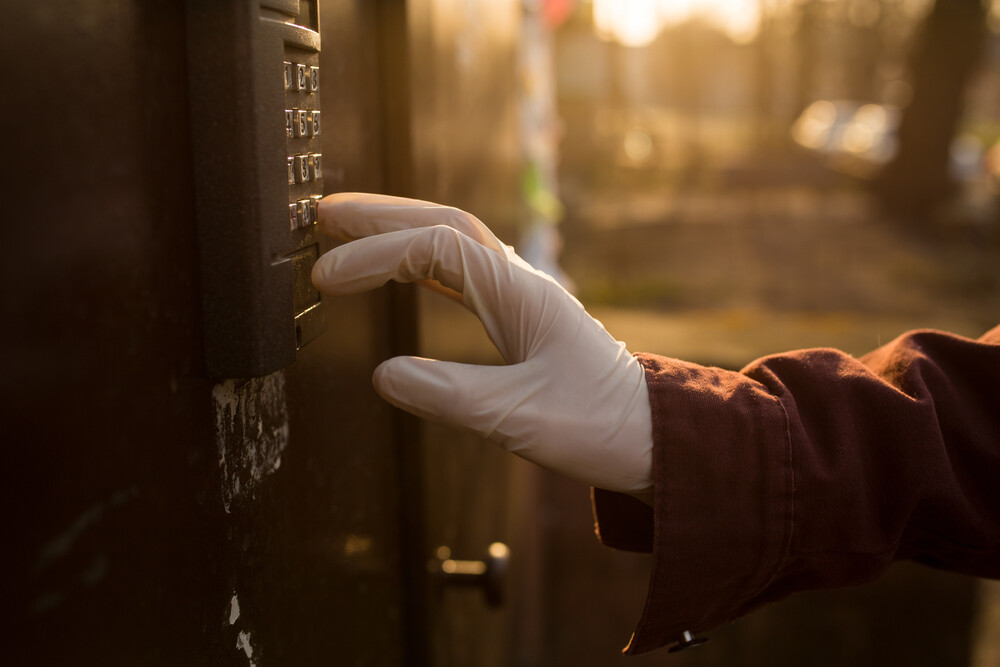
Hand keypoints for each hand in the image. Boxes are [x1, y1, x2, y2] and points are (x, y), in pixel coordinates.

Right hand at [312, 193, 652, 496]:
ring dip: (399, 230)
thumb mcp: (521, 418)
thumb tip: (383, 376)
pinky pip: (462, 271)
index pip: (435, 248)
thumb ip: (450, 396)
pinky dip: (421, 261)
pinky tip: (401, 269)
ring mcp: (522, 295)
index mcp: (521, 293)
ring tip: (346, 230)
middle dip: (379, 215)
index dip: (375, 256)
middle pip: (442, 223)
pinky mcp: (521, 316)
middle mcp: (520, 282)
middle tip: (322, 213)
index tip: (326, 279)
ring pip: (452, 241)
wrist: (654, 437)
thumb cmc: (601, 427)